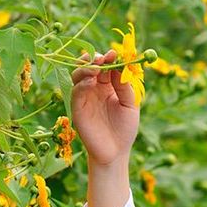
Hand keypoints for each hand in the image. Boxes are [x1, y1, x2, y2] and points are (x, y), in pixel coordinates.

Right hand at [70, 49, 139, 166]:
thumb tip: (118, 67)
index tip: (114, 53)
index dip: (109, 58)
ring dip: (85, 68)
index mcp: (109, 86)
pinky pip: (76, 91)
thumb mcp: (130, 105)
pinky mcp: (77, 108)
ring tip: (95, 67)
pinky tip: (91, 81)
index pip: (106, 66)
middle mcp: (95, 88)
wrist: (115, 152)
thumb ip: (124, 86)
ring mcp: (85, 97)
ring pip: (79, 75)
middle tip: (102, 58)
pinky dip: (82, 83)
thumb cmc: (125, 129)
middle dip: (95, 59)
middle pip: (90, 66)